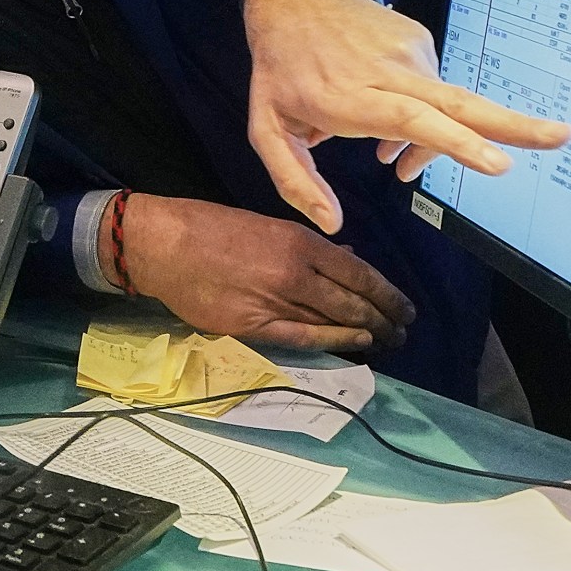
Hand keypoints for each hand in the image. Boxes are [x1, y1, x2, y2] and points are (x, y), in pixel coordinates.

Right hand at [122, 194, 413, 353]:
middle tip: (403, 331)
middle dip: (384, 319)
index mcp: (300, 242)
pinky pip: (302, 337)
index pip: (359, 274)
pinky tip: (355, 344)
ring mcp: (275, 301)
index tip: (405, 308)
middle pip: (353, 302)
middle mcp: (295, 273)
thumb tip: (349, 261)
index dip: (388, 295)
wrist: (165, 245)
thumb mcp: (269, 226)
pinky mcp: (253, 326)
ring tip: (386, 342)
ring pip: (333, 322)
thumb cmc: (214, 228)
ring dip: (366, 333)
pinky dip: (333, 341)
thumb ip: (309, 248)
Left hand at [244, 0, 568, 232]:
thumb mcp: (266, 128)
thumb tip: (333, 224)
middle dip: (513, 125)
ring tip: (392, 161)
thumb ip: (294, 180)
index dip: (454, 141)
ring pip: (445, 109)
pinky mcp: (420, 41)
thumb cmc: (280, 68)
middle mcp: (387, 72)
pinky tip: (391, 124)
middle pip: (457, 103)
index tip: (497, 161)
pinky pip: (434, 91)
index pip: (411, 119)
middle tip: (562, 137)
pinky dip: (425, 116)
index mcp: (349, 96)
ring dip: (435, 143)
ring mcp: (409, 52)